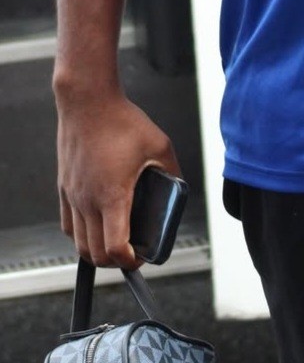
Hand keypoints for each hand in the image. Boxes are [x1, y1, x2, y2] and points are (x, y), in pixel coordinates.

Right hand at [56, 90, 180, 267]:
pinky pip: (68, 225)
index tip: (142, 256)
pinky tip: (97, 225)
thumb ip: (172, 173)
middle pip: (95, 254)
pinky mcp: (64, 187)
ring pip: (79, 243)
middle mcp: (88, 200)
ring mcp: (73, 195)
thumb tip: (179, 191)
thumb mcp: (160, 146)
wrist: (87, 101)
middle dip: (116, 262)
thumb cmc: (122, 121)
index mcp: (112, 195)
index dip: (130, 261)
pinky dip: (82, 235)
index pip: (115, 248)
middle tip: (133, 253)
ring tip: (116, 243)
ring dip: (98, 251)